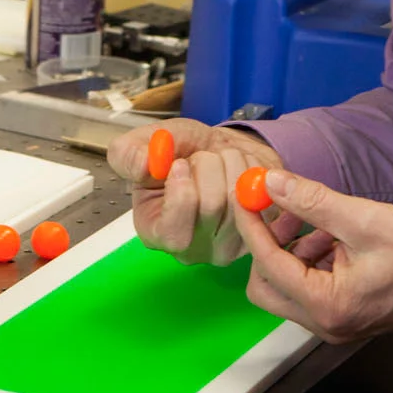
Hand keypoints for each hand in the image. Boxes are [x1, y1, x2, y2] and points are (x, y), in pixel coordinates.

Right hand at [108, 118, 282, 265]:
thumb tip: (142, 165)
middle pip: (212, 205)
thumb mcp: (146, 144)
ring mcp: (228, 246)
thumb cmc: (179, 151)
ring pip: (239, 196)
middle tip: (201, 157)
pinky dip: (253, 169)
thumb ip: (130, 153)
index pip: (173, 231)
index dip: (181, 191)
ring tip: (219, 160)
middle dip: (208, 164)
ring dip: (231, 161)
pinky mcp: (258, 233)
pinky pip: (262, 195)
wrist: (219, 149)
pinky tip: (240, 169)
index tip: (180, 164)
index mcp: (156, 233)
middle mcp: (193, 249)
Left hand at [234, 168, 392, 343]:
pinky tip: (333, 233)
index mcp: (326, 306)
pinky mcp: (347, 314)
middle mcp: (325, 323)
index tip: (245, 193)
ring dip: (292, 248)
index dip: (252, 224)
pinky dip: (312, 258)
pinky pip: (311, 286)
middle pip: (266, 285)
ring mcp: (336, 322)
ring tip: (319, 217)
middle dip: (268, 243)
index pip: (268, 264)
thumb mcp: (363, 219)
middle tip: (284, 208)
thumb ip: (311, 202)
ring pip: (288, 284)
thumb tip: (271, 183)